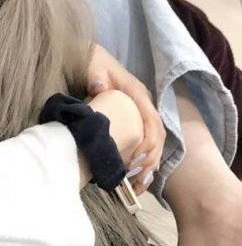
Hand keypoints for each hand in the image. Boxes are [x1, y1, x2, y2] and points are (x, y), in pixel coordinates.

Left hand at [86, 43, 163, 192]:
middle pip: (157, 137)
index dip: (147, 143)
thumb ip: (96, 75)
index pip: (151, 121)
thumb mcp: (92, 65)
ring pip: (153, 143)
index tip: (136, 161)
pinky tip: (135, 180)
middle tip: (137, 180)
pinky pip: (144, 144)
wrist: (89, 59)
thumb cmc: (90, 62)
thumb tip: (100, 87)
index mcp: (137, 94)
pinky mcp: (133, 123)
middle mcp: (143, 105)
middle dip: (150, 160)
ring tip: (138, 186)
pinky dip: (141, 162)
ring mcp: (139, 114)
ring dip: (148, 165)